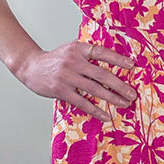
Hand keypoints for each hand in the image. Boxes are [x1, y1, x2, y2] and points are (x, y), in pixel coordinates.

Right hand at [18, 40, 137, 122]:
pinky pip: (82, 102)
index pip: (101, 52)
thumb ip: (88, 55)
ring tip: (124, 103)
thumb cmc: (56, 60)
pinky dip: (95, 110)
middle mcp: (73, 61)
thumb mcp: (71, 50)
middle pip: (101, 74)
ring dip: (112, 98)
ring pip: (94, 89)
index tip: (132, 66)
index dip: (117, 59)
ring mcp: (66, 76)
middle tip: (132, 93)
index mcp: (78, 49)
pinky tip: (105, 115)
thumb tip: (113, 64)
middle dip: (120, 85)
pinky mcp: (61, 90)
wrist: (31, 66)